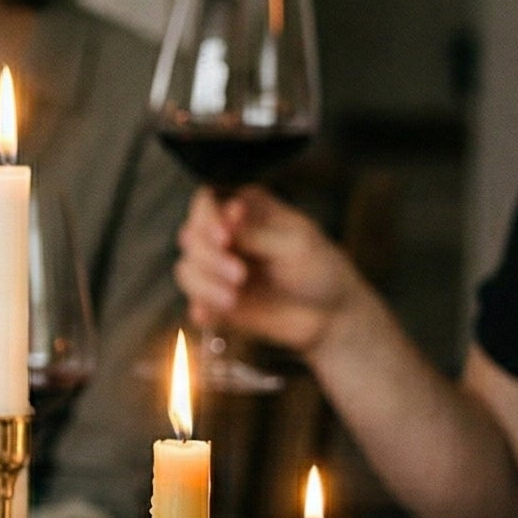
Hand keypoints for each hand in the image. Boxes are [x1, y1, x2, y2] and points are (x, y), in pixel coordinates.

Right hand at [173, 186, 372, 356]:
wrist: (330, 315)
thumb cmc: (320, 269)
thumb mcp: (295, 244)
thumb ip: (255, 234)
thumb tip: (222, 224)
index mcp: (247, 209)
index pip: (206, 202)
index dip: (208, 219)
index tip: (226, 238)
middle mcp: (227, 235)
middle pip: (190, 235)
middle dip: (209, 257)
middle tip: (240, 276)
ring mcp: (219, 269)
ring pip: (186, 269)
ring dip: (204, 285)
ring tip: (233, 299)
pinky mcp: (217, 301)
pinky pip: (194, 302)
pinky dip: (200, 308)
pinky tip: (210, 315)